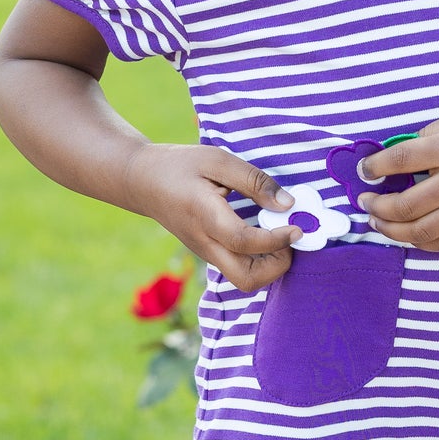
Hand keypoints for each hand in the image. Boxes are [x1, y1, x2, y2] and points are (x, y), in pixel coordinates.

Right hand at [127, 144, 298, 292]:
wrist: (141, 181)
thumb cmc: (179, 165)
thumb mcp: (217, 160)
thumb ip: (254, 181)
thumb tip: (288, 204)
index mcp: (205, 216)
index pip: (244, 242)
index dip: (276, 240)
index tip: (297, 227)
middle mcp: (205, 243)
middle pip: (245, 279)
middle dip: (277, 266)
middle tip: (289, 238)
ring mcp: (205, 252)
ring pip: (242, 279)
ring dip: (269, 267)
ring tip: (279, 236)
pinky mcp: (208, 253)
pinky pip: (238, 268)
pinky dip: (259, 261)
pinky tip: (266, 235)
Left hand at [359, 106, 438, 251]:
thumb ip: (432, 133)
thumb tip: (401, 153)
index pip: (402, 160)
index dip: (375, 167)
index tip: (364, 171)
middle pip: (406, 205)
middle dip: (377, 207)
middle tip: (364, 203)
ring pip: (421, 231)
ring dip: (392, 231)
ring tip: (377, 224)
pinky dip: (421, 243)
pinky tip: (407, 235)